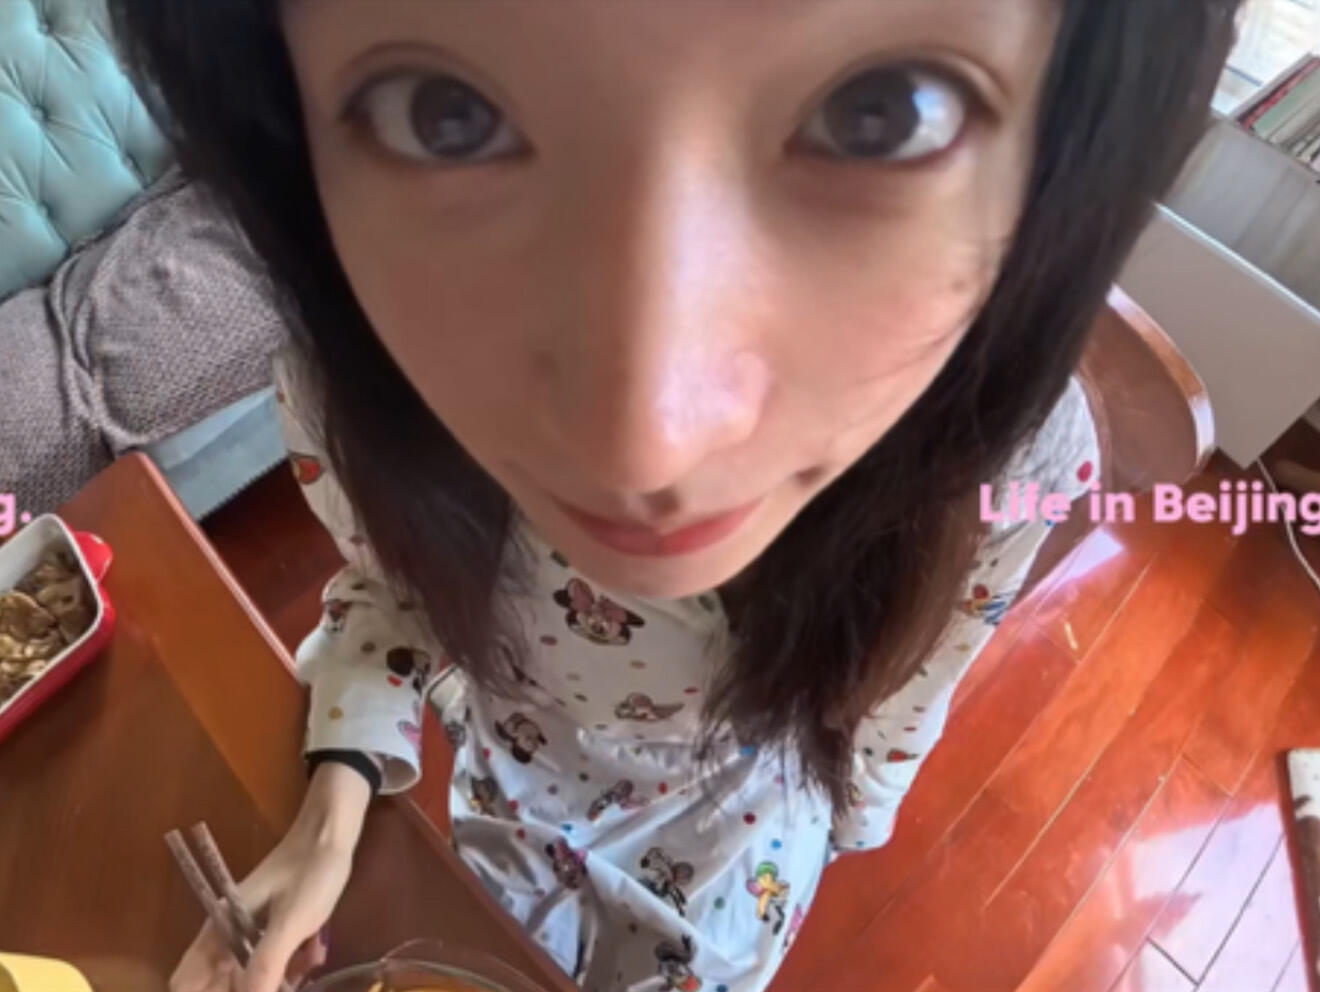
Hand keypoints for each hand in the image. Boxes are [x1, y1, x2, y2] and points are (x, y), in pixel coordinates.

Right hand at [170, 761, 375, 991]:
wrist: (331, 835)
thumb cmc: (309, 873)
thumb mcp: (291, 922)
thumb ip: (266, 964)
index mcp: (218, 931)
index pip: (185, 982)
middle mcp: (226, 936)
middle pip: (218, 984)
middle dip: (248, 991)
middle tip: (283, 984)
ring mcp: (249, 933)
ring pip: (249, 976)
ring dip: (274, 981)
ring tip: (306, 965)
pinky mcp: (271, 930)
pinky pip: (271, 961)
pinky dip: (289, 967)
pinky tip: (314, 955)